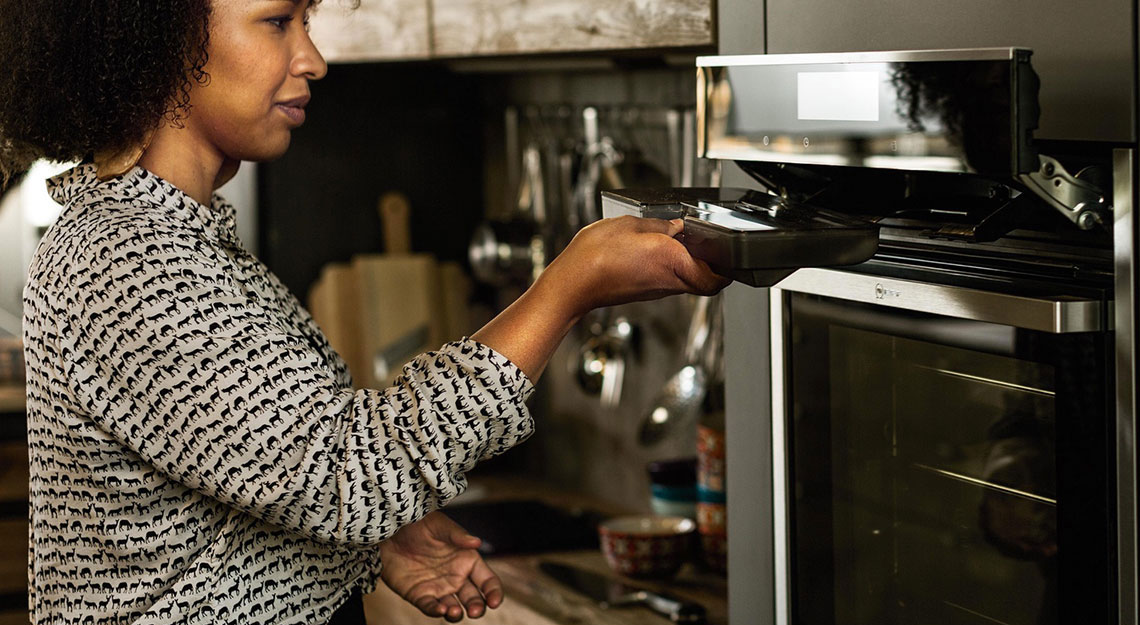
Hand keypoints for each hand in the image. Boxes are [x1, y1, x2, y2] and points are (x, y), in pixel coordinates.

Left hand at [379, 511, 501, 621]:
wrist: (390, 531)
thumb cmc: (419, 524)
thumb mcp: (439, 525)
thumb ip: (457, 535)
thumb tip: (477, 542)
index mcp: (467, 560)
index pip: (488, 581)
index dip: (494, 593)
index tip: (494, 602)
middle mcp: (456, 577)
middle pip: (473, 599)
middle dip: (477, 607)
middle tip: (475, 611)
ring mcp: (438, 588)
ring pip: (454, 608)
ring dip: (457, 614)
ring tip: (455, 612)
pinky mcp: (420, 595)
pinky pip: (430, 607)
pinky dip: (435, 611)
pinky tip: (439, 610)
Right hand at [537, 216, 730, 319]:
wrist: (572, 283)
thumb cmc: (595, 257)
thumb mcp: (630, 225)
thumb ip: (658, 225)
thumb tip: (674, 226)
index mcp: (672, 261)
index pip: (716, 278)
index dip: (728, 270)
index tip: (730, 255)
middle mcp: (668, 281)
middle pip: (704, 282)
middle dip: (712, 265)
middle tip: (709, 245)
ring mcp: (655, 290)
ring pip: (686, 281)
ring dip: (690, 265)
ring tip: (681, 243)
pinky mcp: (642, 291)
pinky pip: (666, 280)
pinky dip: (669, 267)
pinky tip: (656, 250)